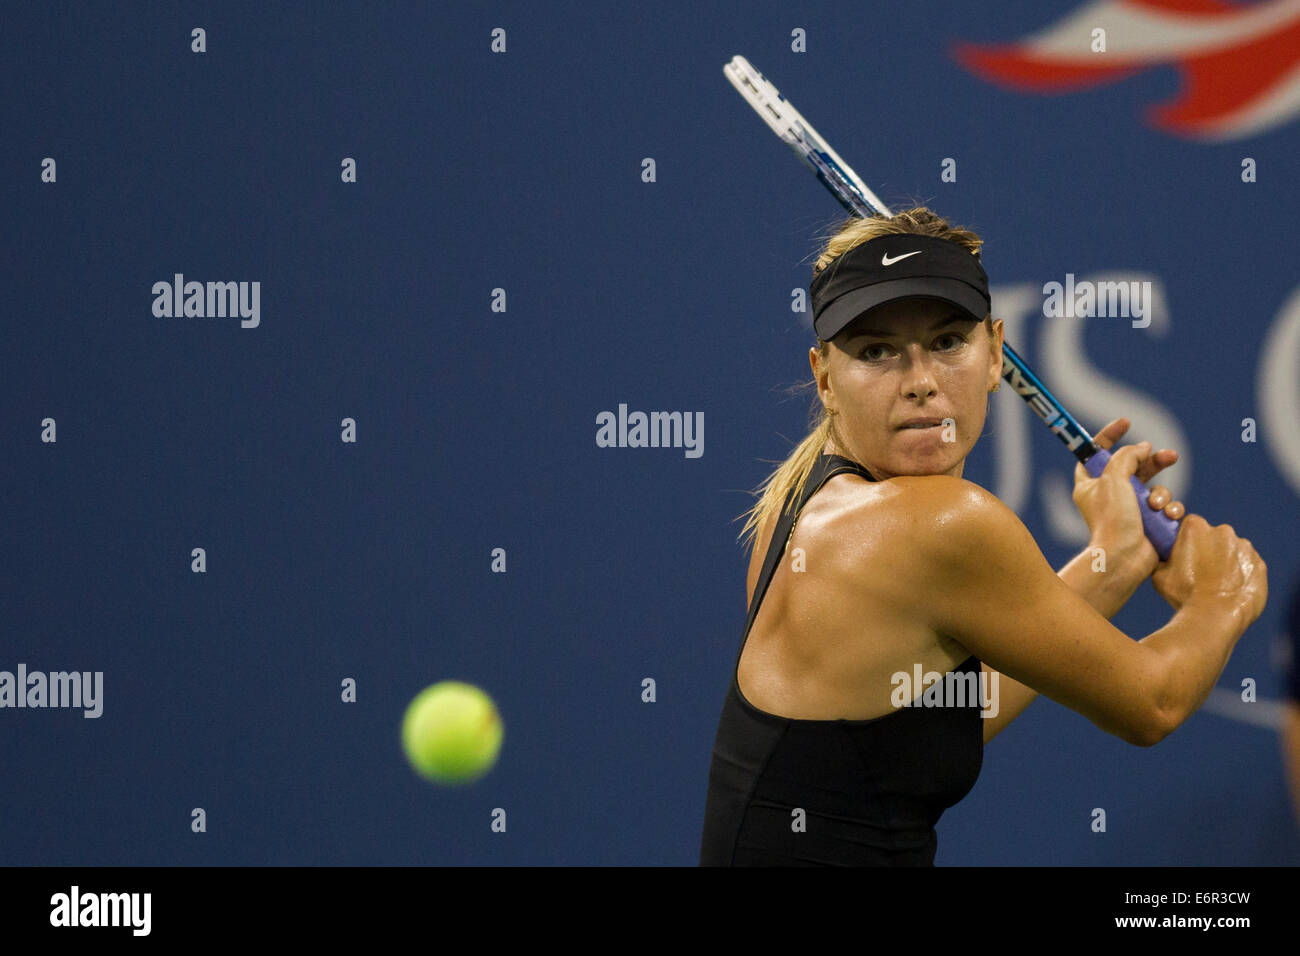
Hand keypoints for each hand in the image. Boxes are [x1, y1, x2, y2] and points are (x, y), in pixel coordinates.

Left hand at [1071, 417, 1184, 579]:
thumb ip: (1127, 456)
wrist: (1125, 558)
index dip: (1109, 435)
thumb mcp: (1113, 478)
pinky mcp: (1149, 522)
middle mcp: (1109, 494)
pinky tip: (1168, 516)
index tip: (1126, 422)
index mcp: (1090, 483)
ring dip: (1161, 494)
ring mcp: (1130, 509)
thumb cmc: (1112, 518)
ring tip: (1156, 506)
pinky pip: (1167, 507)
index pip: (1096, 452)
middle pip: (1134, 466)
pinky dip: (1170, 510)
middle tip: (1170, 456)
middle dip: (1154, 461)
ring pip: (1155, 487)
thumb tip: (1142, 448)